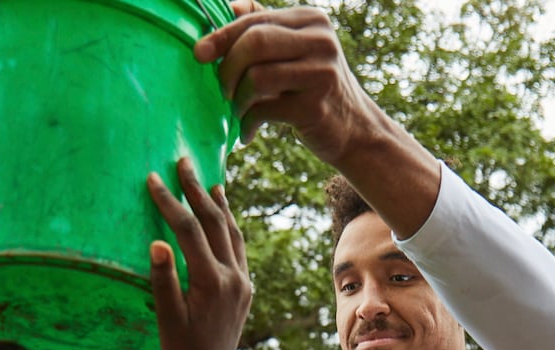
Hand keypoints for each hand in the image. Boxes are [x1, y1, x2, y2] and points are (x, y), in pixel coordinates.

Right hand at [147, 159, 265, 349]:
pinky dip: (229, 226)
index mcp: (210, 283)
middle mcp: (233, 277)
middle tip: (183, 161)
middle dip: (197, 190)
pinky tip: (222, 214)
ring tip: (208, 179)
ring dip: (218, 204)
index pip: (188, 231)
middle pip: (214, 223)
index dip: (170, 202)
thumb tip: (157, 243)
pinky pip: (238, 248)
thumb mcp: (166, 320)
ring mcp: (242, 281)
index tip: (154, 178)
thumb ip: (163, 281)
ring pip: (231, 232)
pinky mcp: (244, 287)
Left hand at [196, 2, 376, 159]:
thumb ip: (267, 27)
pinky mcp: (316, 106)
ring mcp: (321, 73)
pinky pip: (265, 109)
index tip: (199, 53)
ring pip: (257, 77)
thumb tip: (230, 5)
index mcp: (312, 20)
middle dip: (228, 68)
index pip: (255, 20)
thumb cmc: (314, 88)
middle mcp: (321, 41)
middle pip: (255, 42)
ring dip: (237, 99)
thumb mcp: (297, 50)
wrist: (355, 130)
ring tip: (238, 112)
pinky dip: (248, 122)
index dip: (221, 36)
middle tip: (223, 90)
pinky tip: (248, 132)